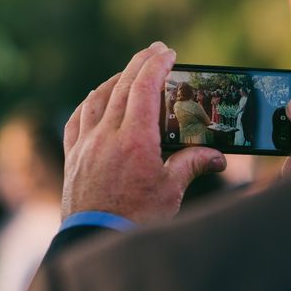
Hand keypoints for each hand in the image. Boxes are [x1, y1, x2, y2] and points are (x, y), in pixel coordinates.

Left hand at [61, 42, 226, 223]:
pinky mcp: (73, 156)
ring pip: (97, 98)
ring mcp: (85, 144)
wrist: (96, 240)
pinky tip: (95, 102)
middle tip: (155, 51)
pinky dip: (89, 103)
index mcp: (134, 139)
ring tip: (129, 73)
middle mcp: (106, 134)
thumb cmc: (136, 217)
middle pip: (121, 86)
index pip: (144, 87)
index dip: (156, 64)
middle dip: (140, 63)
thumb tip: (217, 157)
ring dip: (114, 80)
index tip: (167, 52)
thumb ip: (192, 164)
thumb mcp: (170, 189)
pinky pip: (77, 118)